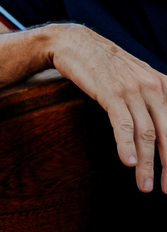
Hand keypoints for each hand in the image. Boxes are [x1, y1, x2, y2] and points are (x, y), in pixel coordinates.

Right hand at [49, 24, 166, 192]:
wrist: (74, 43)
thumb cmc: (102, 65)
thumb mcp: (134, 79)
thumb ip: (149, 99)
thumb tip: (154, 129)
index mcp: (163, 86)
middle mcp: (154, 87)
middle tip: (166, 188)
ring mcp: (133, 89)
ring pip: (146, 133)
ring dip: (147, 163)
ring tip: (144, 185)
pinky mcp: (111, 92)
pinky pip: (123, 124)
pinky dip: (126, 145)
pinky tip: (128, 162)